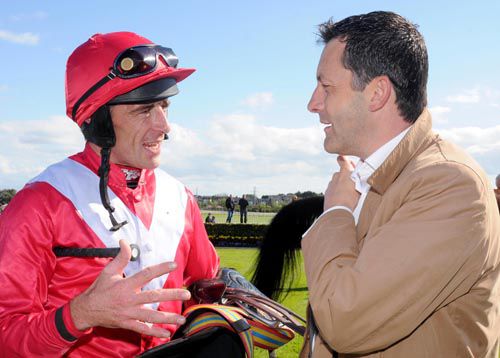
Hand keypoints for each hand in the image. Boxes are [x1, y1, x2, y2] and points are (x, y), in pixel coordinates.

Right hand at [70, 240, 190, 337]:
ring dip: (168, 317)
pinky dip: (155, 332)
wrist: (85, 311)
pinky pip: (143, 329)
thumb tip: (125, 242)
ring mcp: (129, 313)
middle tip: (186, 294)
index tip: (174, 264)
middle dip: (172, 295)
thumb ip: (120, 258)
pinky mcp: (127, 324)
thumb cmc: (99, 290)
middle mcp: (129, 299)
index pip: (146, 274)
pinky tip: (167, 334)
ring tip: (182, 318)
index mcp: (126, 285)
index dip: (160, 268)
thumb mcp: (108, 272)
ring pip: (151, 316)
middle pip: (154, 296)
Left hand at [324, 155, 360, 211]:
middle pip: (341, 173)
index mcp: (345, 173)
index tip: (342, 158)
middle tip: (351, 181)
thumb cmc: (350, 199)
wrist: (337, 210)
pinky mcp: (327, 191)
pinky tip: (341, 197)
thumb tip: (361, 178)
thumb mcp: (360, 188)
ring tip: (347, 192)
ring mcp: (331, 184)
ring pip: (336, 181)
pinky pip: (333, 188)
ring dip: (340, 184)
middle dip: (345, 175)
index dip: (343, 159)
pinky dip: (336, 191)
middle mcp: (336, 177)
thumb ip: (360, 181)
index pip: (343, 161)